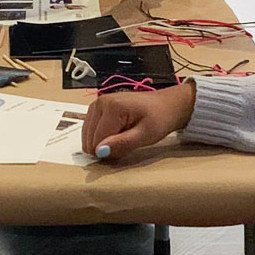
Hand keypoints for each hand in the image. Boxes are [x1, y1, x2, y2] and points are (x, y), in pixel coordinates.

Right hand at [81, 82, 196, 161]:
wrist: (167, 105)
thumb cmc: (159, 118)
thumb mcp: (145, 135)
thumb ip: (122, 144)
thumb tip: (99, 152)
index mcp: (112, 107)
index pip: (97, 140)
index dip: (109, 152)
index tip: (125, 150)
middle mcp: (100, 102)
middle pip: (89, 138)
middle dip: (104, 147)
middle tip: (125, 144)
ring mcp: (97, 103)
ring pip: (87, 134)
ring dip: (101, 142)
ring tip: (122, 138)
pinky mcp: (98, 106)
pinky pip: (90, 128)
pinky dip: (100, 136)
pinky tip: (115, 134)